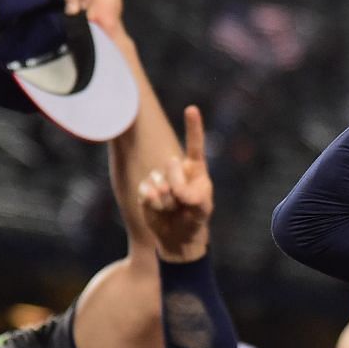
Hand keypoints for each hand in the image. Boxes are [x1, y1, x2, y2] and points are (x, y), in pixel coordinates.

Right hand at [138, 106, 211, 261]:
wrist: (177, 238)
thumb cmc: (195, 219)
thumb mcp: (202, 209)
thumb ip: (192, 194)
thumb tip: (170, 185)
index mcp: (195, 168)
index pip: (194, 145)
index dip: (193, 126)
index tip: (191, 109)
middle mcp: (177, 169)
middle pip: (172, 167)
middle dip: (177, 188)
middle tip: (183, 203)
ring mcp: (160, 177)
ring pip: (158, 181)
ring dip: (166, 201)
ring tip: (173, 209)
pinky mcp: (146, 189)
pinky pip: (146, 192)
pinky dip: (153, 204)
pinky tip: (159, 210)